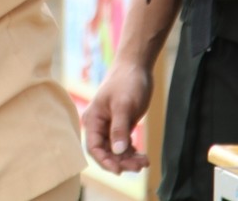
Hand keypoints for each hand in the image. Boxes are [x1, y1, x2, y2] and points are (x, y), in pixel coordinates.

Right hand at [83, 60, 154, 174]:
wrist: (136, 66)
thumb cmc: (127, 82)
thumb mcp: (124, 105)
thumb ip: (119, 128)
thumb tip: (117, 151)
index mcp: (93, 119)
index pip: (93, 147)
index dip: (105, 161)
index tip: (119, 170)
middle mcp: (99, 125)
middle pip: (105, 152)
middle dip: (121, 162)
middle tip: (139, 166)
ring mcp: (110, 126)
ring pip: (115, 151)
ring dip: (128, 159)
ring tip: (145, 161)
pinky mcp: (121, 125)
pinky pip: (123, 145)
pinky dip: (132, 152)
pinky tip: (143, 156)